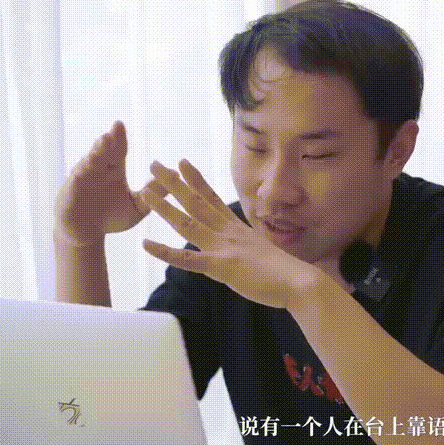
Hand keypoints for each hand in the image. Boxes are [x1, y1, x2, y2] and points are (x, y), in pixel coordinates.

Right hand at [54, 121, 167, 245]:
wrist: (86, 234)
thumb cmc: (110, 217)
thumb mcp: (137, 207)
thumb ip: (154, 193)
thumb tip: (176, 175)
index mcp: (113, 170)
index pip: (117, 150)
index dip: (119, 137)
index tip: (120, 124)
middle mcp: (97, 171)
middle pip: (103, 152)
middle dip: (108, 141)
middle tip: (114, 129)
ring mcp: (82, 181)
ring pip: (88, 164)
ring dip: (95, 154)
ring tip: (102, 144)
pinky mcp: (71, 194)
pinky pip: (75, 185)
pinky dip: (79, 177)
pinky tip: (81, 171)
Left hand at [140, 159, 319, 307]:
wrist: (298, 281)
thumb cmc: (285, 272)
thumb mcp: (262, 252)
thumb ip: (248, 248)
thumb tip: (245, 250)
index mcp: (237, 229)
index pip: (212, 198)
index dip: (196, 180)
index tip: (183, 163)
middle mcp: (227, 233)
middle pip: (196, 202)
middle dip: (174, 183)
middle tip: (155, 164)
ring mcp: (223, 248)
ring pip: (188, 223)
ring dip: (165, 207)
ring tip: (146, 191)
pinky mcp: (220, 267)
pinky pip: (187, 259)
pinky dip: (165, 252)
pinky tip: (147, 244)